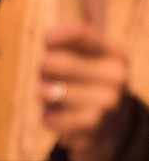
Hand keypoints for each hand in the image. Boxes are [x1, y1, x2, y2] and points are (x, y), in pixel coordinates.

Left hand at [40, 22, 131, 160]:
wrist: (111, 126)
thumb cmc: (89, 82)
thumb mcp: (89, 57)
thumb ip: (70, 41)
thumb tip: (50, 38)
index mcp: (115, 54)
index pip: (79, 33)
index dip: (56, 35)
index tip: (46, 41)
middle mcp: (116, 76)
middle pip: (54, 62)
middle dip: (43, 69)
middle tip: (46, 75)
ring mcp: (108, 102)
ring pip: (50, 91)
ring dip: (43, 93)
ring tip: (49, 95)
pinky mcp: (95, 125)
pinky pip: (56, 118)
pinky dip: (48, 117)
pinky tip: (49, 116)